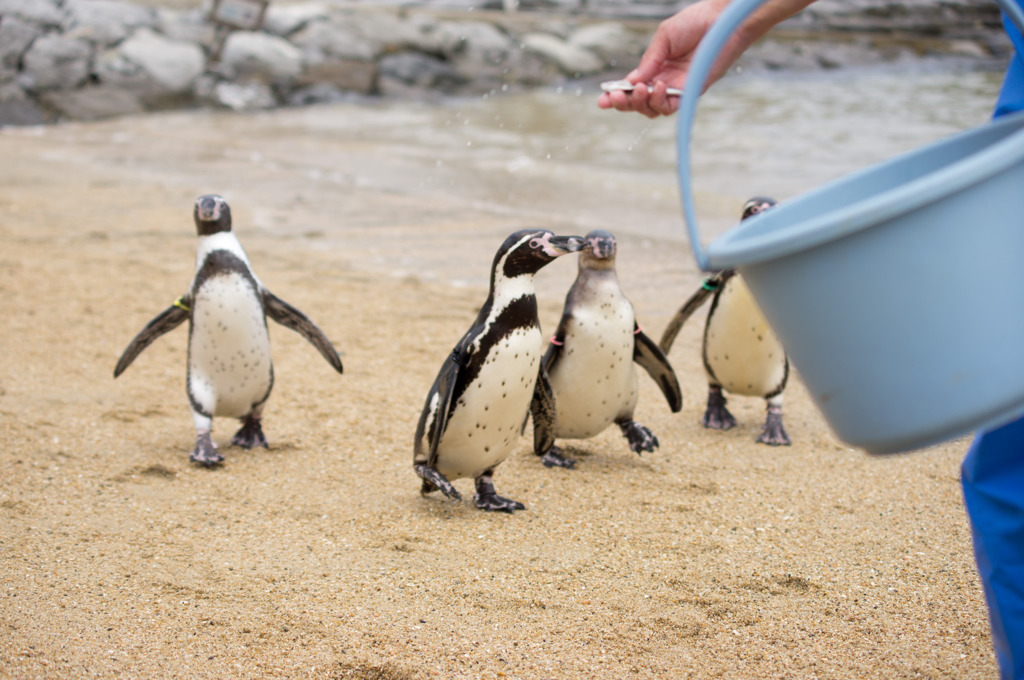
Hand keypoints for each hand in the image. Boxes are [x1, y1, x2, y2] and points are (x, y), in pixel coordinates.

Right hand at [598, 0, 814, 117]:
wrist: (720, 20)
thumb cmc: (694, 23)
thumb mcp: (664, 38)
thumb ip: (649, 61)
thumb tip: (631, 82)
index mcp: (653, 67)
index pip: (631, 87)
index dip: (616, 95)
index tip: (602, 100)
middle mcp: (663, 81)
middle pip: (639, 103)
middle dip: (624, 104)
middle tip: (616, 98)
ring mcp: (677, 88)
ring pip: (653, 110)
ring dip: (641, 103)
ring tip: (641, 89)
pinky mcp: (692, 92)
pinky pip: (672, 107)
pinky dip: (661, 100)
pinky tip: (659, 86)